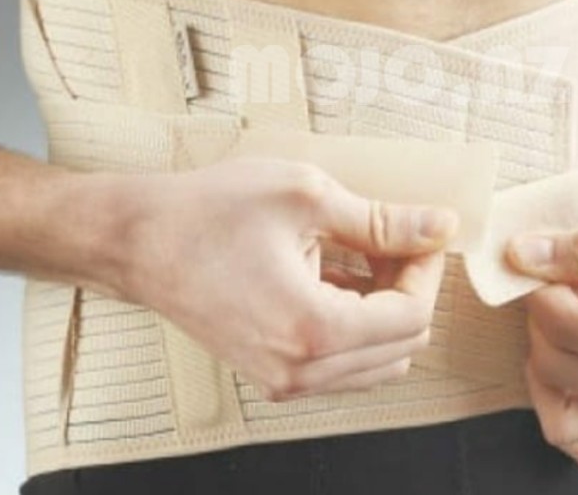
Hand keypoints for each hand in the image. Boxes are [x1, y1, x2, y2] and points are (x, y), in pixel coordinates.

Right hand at [113, 155, 458, 401]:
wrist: (137, 239)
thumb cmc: (209, 211)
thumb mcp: (306, 197)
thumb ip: (383, 220)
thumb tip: (440, 226)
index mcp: (312, 329)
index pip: (412, 317)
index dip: (427, 270)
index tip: (418, 234)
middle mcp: (299, 370)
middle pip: (402, 345)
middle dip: (409, 288)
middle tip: (391, 239)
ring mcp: (283, 379)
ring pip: (377, 361)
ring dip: (385, 308)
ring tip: (360, 255)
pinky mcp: (271, 373)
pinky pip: (342, 363)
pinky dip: (355, 323)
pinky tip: (333, 273)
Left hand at [505, 182, 577, 471]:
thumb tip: (521, 256)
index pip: (563, 333)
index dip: (540, 289)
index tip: (552, 256)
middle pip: (554, 375)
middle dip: (542, 321)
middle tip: (565, 277)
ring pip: (564, 416)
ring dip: (549, 360)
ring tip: (574, 308)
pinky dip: (569, 384)